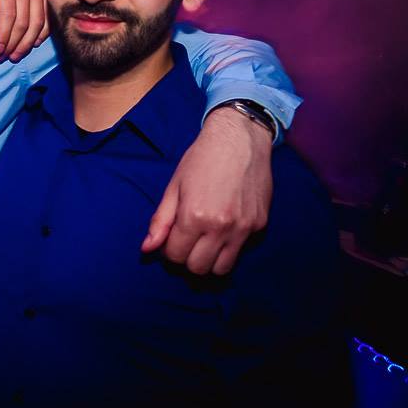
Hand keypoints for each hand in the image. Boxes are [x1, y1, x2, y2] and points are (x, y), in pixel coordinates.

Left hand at [0, 0, 47, 60]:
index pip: (8, 15)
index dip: (3, 36)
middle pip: (24, 21)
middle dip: (14, 43)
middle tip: (5, 57)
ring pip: (38, 20)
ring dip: (28, 41)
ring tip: (17, 54)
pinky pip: (47, 13)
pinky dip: (42, 31)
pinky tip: (34, 42)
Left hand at [142, 107, 272, 274]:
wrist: (239, 139)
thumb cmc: (201, 159)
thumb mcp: (174, 186)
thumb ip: (161, 221)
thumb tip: (147, 249)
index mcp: (194, 216)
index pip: (176, 256)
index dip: (169, 251)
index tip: (171, 240)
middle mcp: (221, 227)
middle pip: (198, 268)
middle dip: (187, 259)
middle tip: (186, 242)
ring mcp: (243, 229)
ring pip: (222, 268)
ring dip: (209, 260)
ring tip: (204, 241)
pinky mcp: (260, 225)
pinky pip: (241, 250)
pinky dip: (229, 247)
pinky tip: (223, 227)